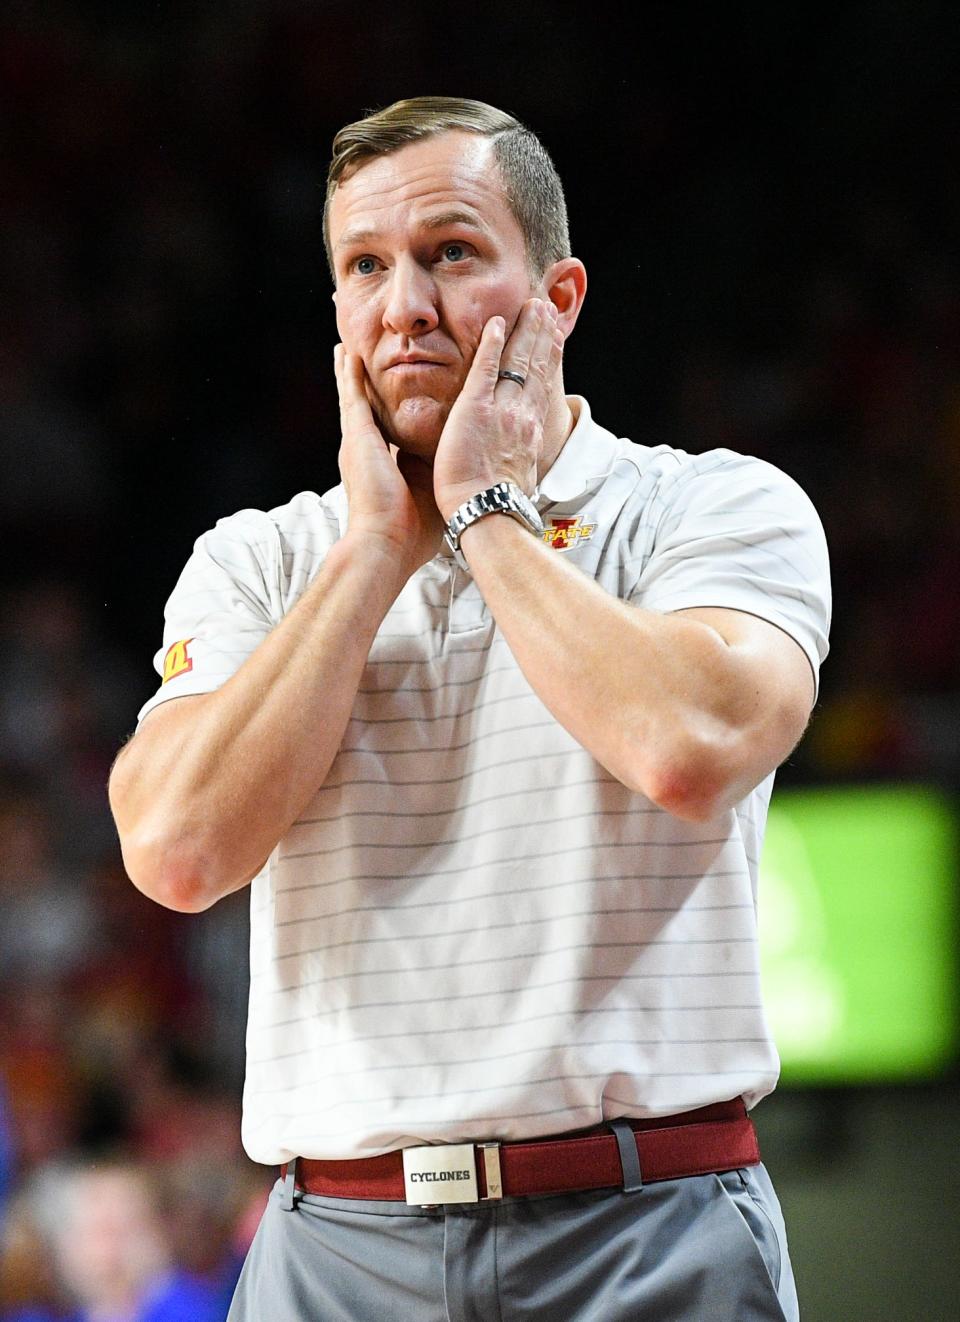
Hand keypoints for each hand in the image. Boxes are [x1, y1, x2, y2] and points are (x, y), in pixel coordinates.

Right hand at [334, 345, 443, 576]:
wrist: (388, 543)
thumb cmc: (413, 532)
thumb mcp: (433, 493)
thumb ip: (442, 476)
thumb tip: (465, 471)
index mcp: (387, 465)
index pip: (392, 428)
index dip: (393, 411)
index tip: (398, 395)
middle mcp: (368, 451)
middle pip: (369, 409)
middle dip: (365, 386)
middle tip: (359, 358)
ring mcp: (359, 443)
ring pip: (356, 397)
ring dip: (351, 373)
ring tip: (347, 348)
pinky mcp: (356, 438)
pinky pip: (352, 398)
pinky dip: (349, 376)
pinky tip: (347, 355)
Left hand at [432, 299, 563, 521]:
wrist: (487, 513)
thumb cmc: (497, 508)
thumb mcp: (519, 481)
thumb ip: (519, 465)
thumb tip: (521, 471)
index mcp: (530, 434)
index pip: (542, 389)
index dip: (550, 361)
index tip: (554, 339)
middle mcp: (522, 417)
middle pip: (537, 367)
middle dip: (543, 335)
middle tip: (547, 309)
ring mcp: (502, 410)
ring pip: (518, 361)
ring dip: (527, 330)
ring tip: (533, 306)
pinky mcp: (476, 408)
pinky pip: (486, 368)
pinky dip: (492, 343)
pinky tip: (497, 323)